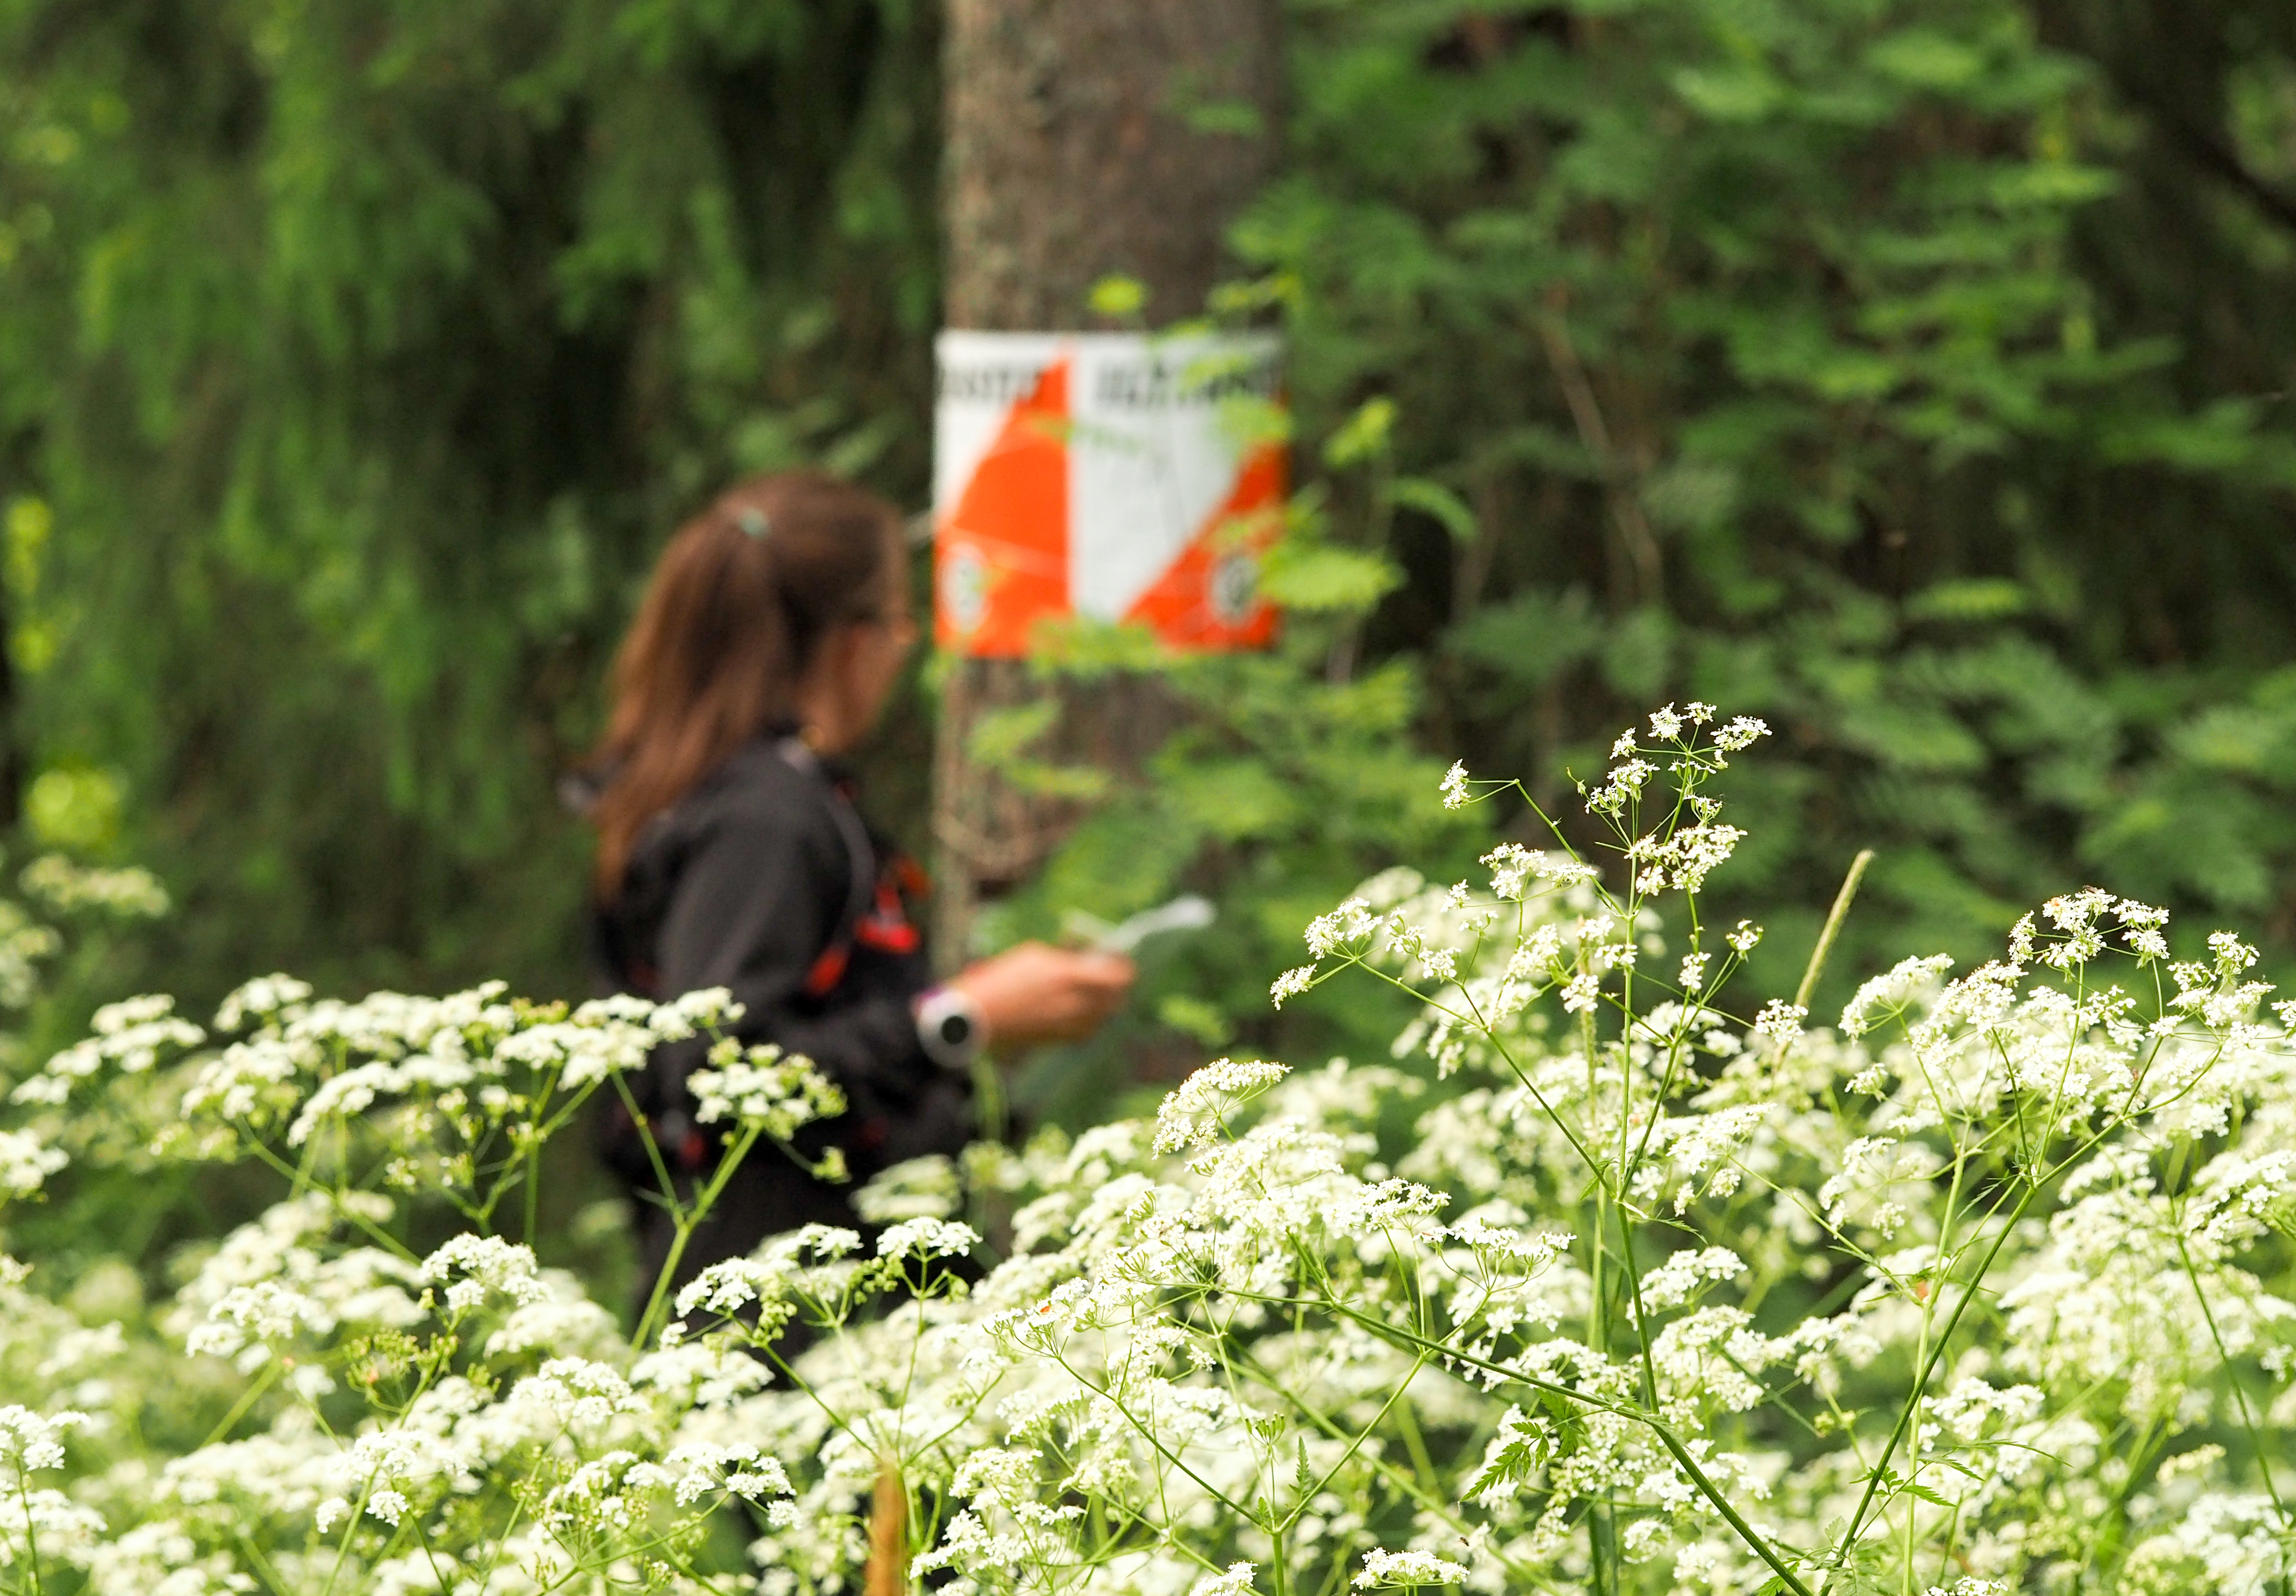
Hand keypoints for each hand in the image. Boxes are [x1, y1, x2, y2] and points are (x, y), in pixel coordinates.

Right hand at [950, 940, 1135, 1050]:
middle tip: (1109, 978)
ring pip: (1102, 1018)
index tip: (1120, 962)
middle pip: (1115, 1000)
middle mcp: (1072, 1003)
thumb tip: (1084, 954)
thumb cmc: (1001, 979)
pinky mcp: (1057, 1039)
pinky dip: (1088, 1022)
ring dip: (1103, 1005)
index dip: (1123, 969)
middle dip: (1117, 988)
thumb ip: (1063, 956)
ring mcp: (1066, 1024)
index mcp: (1067, 976)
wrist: (978, 1015)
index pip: (1116, 977)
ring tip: (1093, 993)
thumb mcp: (1033, 955)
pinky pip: (1086, 1032)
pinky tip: (1077, 1011)